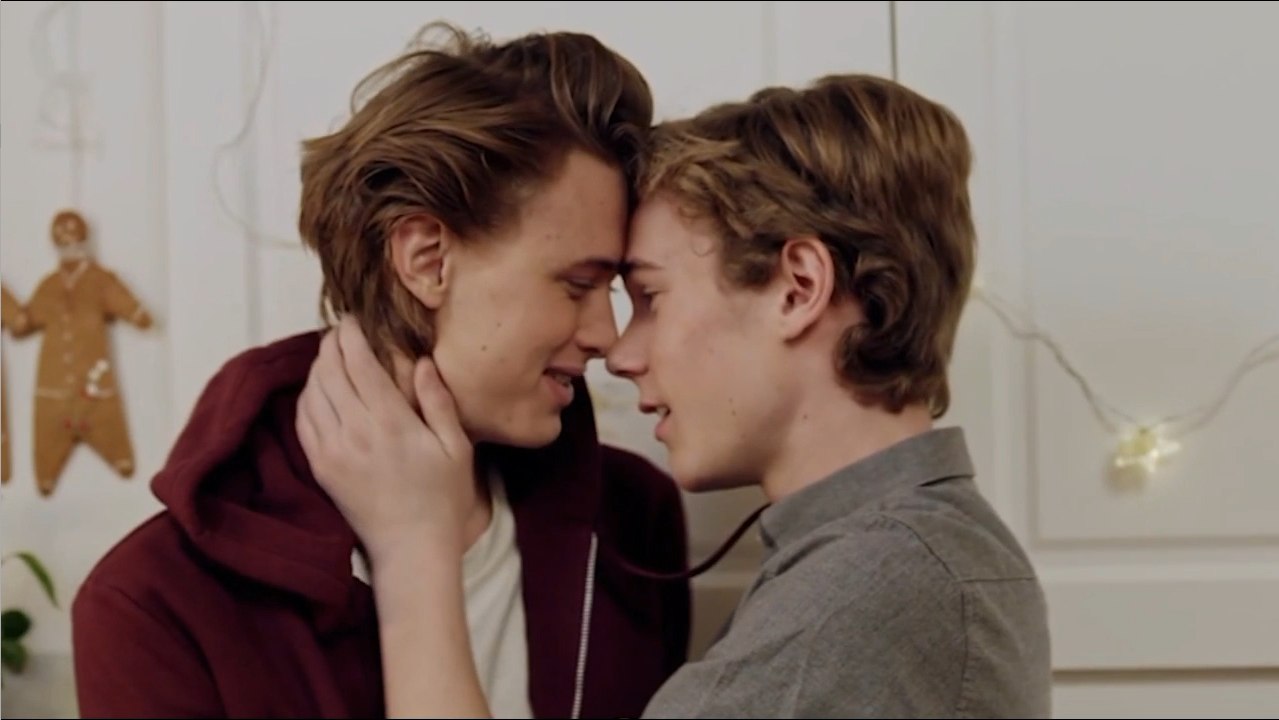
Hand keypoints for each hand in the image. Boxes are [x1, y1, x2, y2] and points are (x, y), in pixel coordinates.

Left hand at [295, 316, 477, 562]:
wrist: (411, 548)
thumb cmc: (442, 498)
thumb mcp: (456, 447)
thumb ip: (438, 402)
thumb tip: (422, 362)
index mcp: (391, 423)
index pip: (359, 364)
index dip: (351, 336)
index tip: (353, 319)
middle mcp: (355, 433)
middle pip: (329, 372)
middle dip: (331, 345)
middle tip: (340, 331)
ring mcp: (332, 451)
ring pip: (311, 393)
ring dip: (317, 368)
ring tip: (330, 355)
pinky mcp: (321, 467)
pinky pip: (303, 421)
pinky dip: (307, 397)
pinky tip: (318, 389)